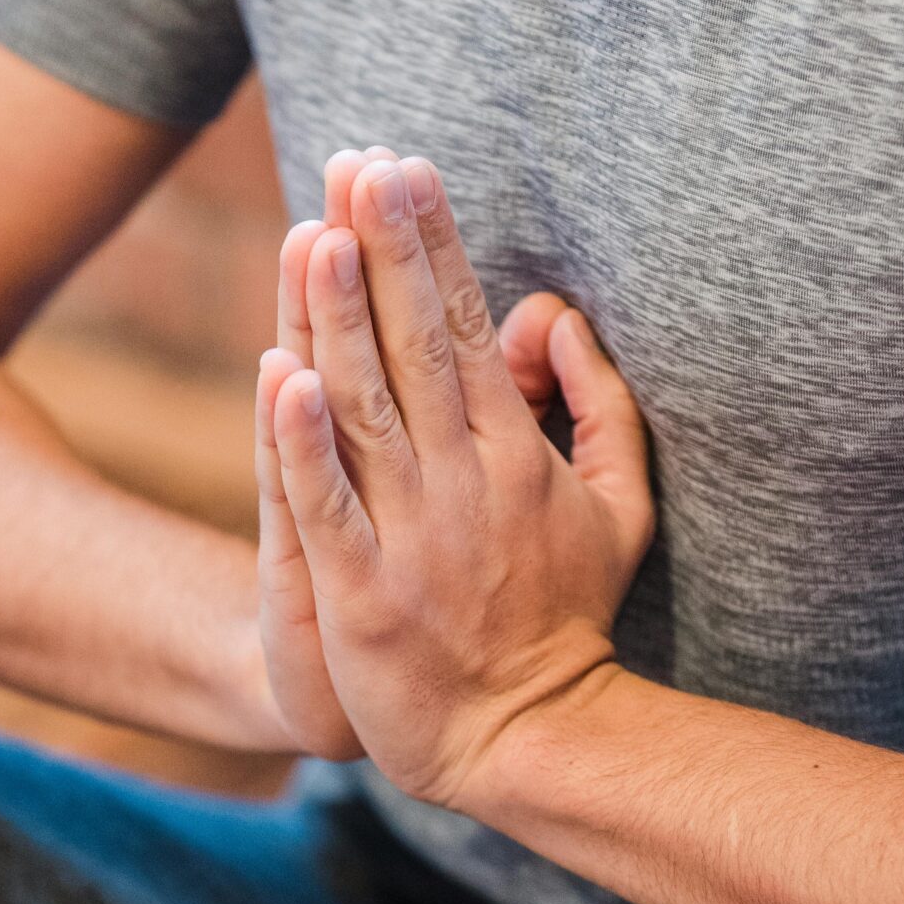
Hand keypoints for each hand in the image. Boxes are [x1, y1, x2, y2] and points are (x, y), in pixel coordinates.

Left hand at [269, 154, 653, 807]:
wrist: (531, 739)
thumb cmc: (567, 619)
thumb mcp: (621, 508)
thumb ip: (602, 407)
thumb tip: (561, 318)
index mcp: (516, 457)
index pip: (470, 330)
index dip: (435, 248)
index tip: (407, 170)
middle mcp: (464, 484)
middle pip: (419, 348)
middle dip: (390, 251)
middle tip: (363, 164)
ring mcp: (411, 539)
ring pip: (368, 411)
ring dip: (343, 321)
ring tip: (318, 235)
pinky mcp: (363, 595)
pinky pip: (327, 506)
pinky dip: (303, 443)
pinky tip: (281, 375)